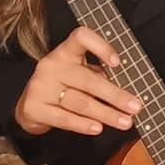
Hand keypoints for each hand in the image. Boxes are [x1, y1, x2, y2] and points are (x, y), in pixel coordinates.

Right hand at [13, 26, 142, 135]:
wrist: (30, 105)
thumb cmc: (63, 86)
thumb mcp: (77, 73)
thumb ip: (97, 76)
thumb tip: (127, 91)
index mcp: (65, 51)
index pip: (81, 37)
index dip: (101, 46)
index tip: (118, 63)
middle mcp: (51, 65)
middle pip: (87, 79)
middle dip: (115, 95)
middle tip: (135, 107)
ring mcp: (41, 86)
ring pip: (79, 102)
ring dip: (106, 114)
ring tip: (124, 122)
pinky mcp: (34, 108)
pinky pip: (64, 118)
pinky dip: (83, 125)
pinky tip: (98, 128)